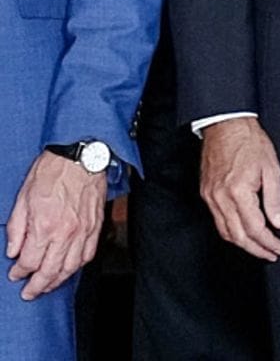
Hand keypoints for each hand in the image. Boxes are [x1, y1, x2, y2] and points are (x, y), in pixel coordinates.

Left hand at [5, 152, 107, 299]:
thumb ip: (17, 229)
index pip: (29, 262)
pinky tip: (69, 269)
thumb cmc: (52, 172)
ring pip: (71, 267)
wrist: (81, 157)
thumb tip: (13, 251)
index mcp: (44, 226)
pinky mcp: (96, 226)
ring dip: (58, 281)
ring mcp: (83, 231)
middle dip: (37, 286)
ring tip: (48, 286)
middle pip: (51, 271)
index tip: (14, 274)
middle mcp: (66, 233)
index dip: (19, 272)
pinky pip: (88, 254)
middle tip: (29, 293)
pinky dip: (78, 267)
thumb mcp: (22, 199)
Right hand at [200, 118, 279, 260]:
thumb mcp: (272, 168)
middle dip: (256, 249)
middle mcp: (220, 198)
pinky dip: (231, 231)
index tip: (279, 249)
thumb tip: (279, 223)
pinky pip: (217, 221)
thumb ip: (275, 198)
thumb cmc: (250, 142)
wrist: (226, 125)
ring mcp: (210, 197)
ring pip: (225, 231)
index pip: (254, 228)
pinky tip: (243, 232)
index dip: (268, 242)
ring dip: (243, 244)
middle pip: (238, 236)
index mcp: (238, 192)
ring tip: (260, 248)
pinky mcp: (206, 193)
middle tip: (272, 254)